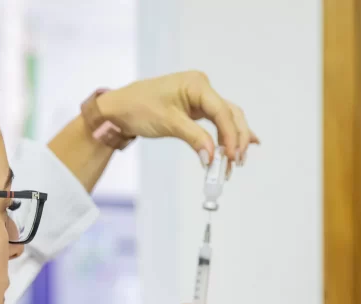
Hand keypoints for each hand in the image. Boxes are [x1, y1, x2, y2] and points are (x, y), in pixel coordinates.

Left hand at [98, 71, 258, 171]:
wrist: (119, 109)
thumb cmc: (139, 108)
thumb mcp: (168, 123)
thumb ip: (194, 138)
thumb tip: (212, 158)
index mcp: (197, 84)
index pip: (222, 111)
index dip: (230, 135)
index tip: (230, 157)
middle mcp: (203, 88)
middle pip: (230, 114)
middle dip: (236, 139)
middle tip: (236, 163)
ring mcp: (200, 99)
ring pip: (226, 119)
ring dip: (232, 140)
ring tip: (235, 162)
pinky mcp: (196, 109)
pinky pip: (217, 122)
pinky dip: (226, 135)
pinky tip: (241, 145)